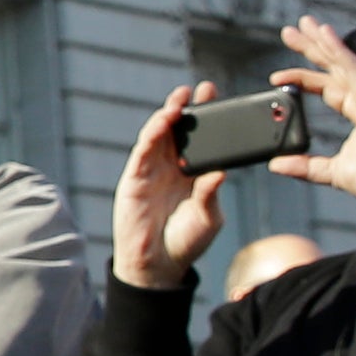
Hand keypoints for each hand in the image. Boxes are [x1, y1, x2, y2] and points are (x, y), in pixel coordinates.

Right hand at [112, 83, 226, 289]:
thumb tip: (221, 173)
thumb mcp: (208, 218)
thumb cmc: (186, 242)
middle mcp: (173, 165)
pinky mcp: (135, 177)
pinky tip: (162, 122)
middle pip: (180, 129)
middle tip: (202, 89)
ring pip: (160, 133)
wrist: (158, 267)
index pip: (202, 137)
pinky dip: (152, 133)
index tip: (218, 96)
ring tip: (181, 100)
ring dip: (169, 114)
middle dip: (189, 107)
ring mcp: (153, 169)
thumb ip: (211, 195)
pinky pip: (143, 150)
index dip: (208, 116)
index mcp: (195, 171)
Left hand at [268, 15, 355, 197]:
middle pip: (333, 66)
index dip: (302, 79)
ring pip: (342, 60)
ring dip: (321, 41)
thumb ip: (305, 166)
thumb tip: (276, 164)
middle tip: (288, 31)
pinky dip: (337, 48)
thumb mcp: (332, 171)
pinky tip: (323, 34)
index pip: (326, 87)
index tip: (276, 78)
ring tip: (302, 24)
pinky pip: (352, 66)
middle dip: (311, 48)